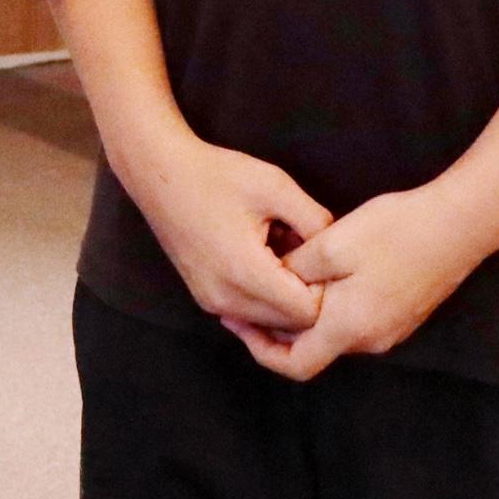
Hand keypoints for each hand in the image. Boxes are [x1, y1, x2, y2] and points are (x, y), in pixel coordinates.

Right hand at [115, 132, 331, 335]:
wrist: (159, 173)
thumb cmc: (217, 175)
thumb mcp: (276, 187)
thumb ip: (316, 222)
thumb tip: (339, 252)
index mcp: (246, 274)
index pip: (308, 313)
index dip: (326, 289)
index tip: (327, 258)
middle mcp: (227, 300)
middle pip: (290, 325)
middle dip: (309, 296)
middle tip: (311, 256)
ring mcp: (213, 303)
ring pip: (270, 323)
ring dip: (287, 298)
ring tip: (286, 255)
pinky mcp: (206, 299)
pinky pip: (250, 314)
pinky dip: (266, 297)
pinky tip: (266, 261)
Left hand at [233, 181, 498, 379]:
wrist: (459, 225)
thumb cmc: (395, 232)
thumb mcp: (333, 244)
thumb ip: (296, 271)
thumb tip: (274, 284)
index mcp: (349, 329)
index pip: (295, 365)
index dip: (259, 349)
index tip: (236, 320)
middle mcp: (371, 340)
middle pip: (312, 348)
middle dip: (277, 326)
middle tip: (247, 296)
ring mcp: (390, 329)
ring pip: (333, 331)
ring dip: (303, 312)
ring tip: (278, 277)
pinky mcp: (401, 314)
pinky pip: (354, 319)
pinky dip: (328, 305)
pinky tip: (318, 272)